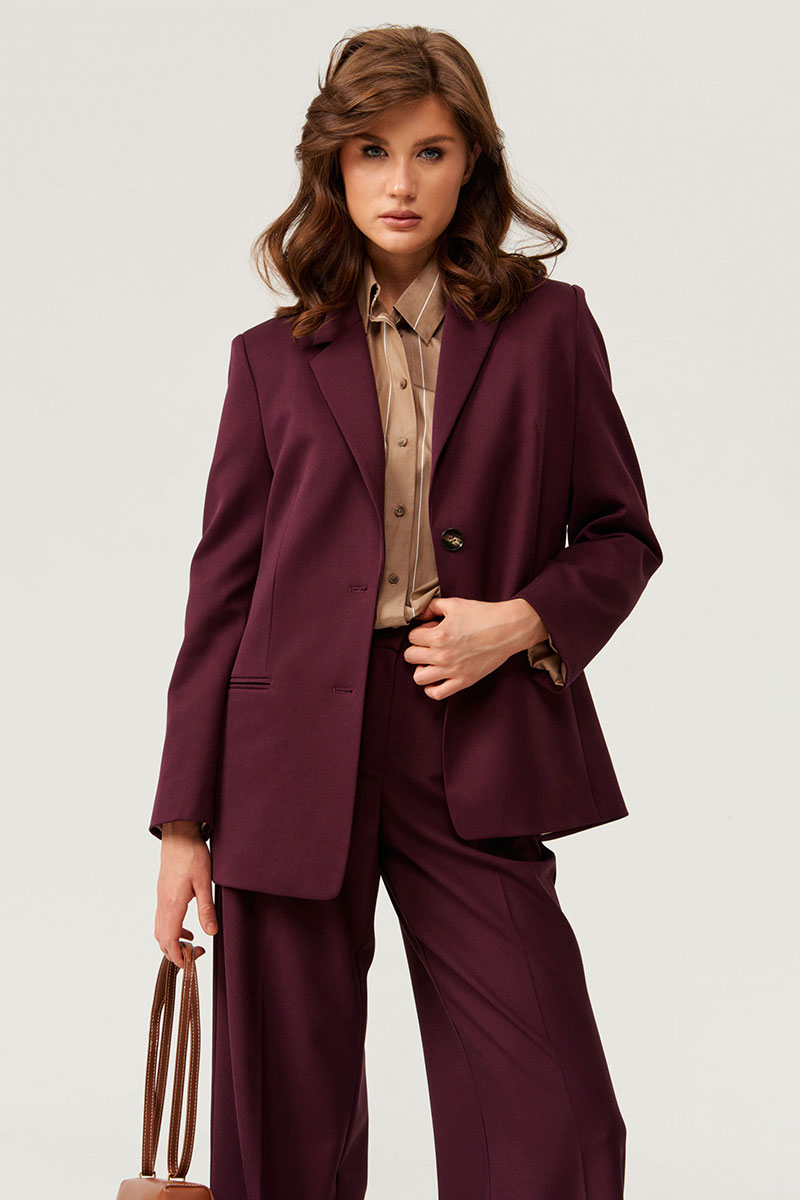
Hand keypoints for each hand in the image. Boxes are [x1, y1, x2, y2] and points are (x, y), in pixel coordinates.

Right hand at [154, 820, 216, 966]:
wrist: (178, 836)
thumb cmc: (192, 855)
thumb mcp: (205, 882)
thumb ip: (206, 908)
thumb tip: (211, 933)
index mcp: (172, 904)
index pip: (169, 939)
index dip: (177, 956)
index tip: (189, 965)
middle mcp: (163, 904)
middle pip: (162, 939)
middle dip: (175, 953)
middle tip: (195, 955)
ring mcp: (161, 899)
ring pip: (160, 930)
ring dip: (172, 943)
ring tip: (192, 945)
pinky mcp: (163, 894)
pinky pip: (163, 920)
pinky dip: (172, 930)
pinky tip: (188, 929)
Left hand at [404, 596, 546, 698]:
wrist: (508, 629)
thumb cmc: (483, 615)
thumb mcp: (454, 604)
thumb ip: (432, 606)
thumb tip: (419, 614)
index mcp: (439, 635)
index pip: (412, 637)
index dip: (420, 631)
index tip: (432, 629)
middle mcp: (443, 655)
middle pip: (410, 657)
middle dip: (418, 648)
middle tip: (430, 644)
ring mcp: (453, 671)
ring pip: (419, 677)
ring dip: (422, 668)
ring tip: (432, 661)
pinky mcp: (463, 681)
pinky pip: (437, 693)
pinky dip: (432, 687)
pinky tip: (437, 677)